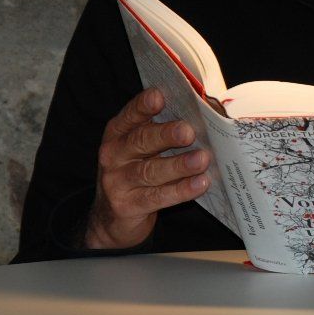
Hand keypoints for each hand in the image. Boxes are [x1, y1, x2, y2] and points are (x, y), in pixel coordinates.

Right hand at [84, 88, 210, 249]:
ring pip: (150, 171)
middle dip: (166, 135)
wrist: (110, 218)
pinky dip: (181, 190)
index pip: (130, 115)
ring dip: (179, 164)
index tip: (160, 96)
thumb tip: (203, 115)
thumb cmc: (135, 173)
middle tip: (188, 132)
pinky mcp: (127, 206)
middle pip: (141, 141)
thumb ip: (161, 132)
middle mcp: (113, 154)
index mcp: (117, 133)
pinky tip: (200, 183)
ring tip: (202, 159)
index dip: (144, 106)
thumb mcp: (140, 150)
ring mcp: (117, 181)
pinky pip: (158, 197)